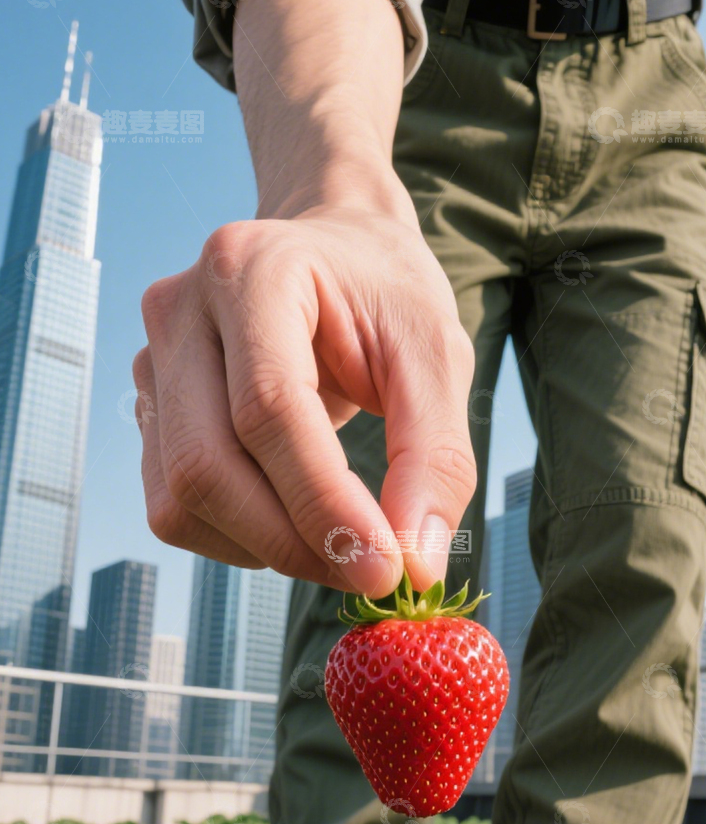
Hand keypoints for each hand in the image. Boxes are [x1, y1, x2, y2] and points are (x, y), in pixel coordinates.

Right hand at [134, 209, 475, 596]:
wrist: (334, 249)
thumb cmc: (386, 294)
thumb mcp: (437, 355)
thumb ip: (436, 456)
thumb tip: (415, 565)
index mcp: (249, 270)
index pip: (267, 411)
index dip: (324, 504)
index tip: (386, 568)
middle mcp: (179, 312)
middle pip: (206, 465)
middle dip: (292, 542)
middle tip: (369, 573)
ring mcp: (150, 362)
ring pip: (180, 498)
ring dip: (264, 548)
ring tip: (340, 542)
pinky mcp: (150, 409)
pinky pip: (174, 505)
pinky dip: (239, 539)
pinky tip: (296, 520)